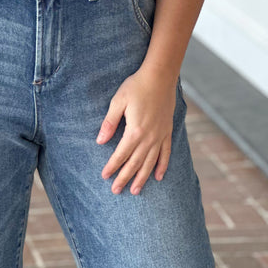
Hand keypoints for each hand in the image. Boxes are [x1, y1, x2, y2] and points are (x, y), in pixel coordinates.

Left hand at [96, 65, 177, 194]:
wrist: (160, 76)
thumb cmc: (136, 87)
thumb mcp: (118, 102)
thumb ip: (109, 123)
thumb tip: (100, 141)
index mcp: (134, 131)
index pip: (120, 154)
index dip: (112, 166)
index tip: (105, 176)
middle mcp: (149, 138)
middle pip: (135, 163)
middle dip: (124, 178)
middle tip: (116, 191)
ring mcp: (160, 136)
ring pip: (150, 162)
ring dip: (142, 177)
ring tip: (135, 190)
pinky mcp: (167, 131)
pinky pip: (166, 153)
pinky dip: (162, 166)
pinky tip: (159, 177)